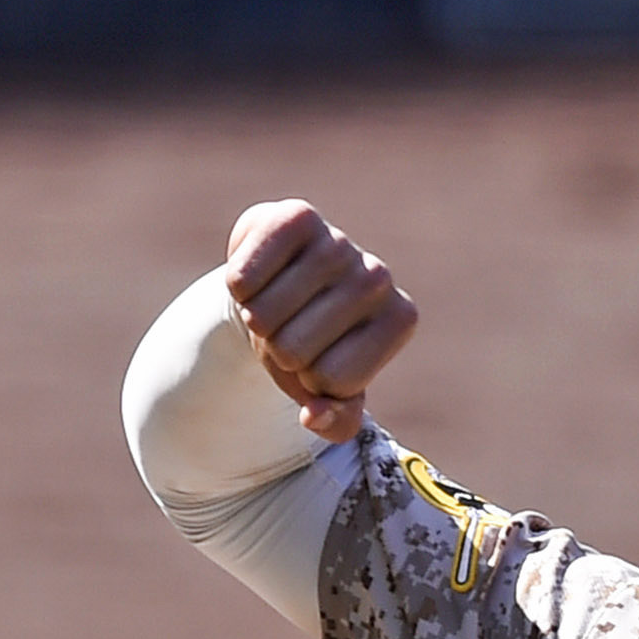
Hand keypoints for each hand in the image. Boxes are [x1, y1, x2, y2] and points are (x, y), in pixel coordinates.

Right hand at [225, 201, 419, 445]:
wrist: (283, 283)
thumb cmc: (313, 343)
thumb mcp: (329, 392)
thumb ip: (335, 421)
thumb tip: (315, 414)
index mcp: (399, 321)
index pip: (333, 381)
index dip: (311, 380)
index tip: (319, 356)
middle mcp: (378, 278)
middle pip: (295, 352)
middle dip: (280, 350)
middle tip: (291, 327)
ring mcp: (340, 243)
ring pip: (263, 318)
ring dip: (256, 320)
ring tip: (277, 303)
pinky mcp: (296, 217)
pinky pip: (243, 279)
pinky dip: (239, 287)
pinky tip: (259, 274)